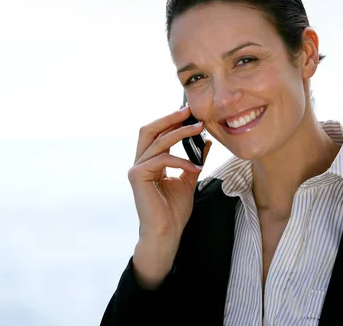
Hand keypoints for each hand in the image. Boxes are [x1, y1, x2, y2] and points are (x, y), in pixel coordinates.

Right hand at [128, 106, 211, 287]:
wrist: (167, 233)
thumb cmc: (174, 210)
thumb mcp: (189, 178)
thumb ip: (194, 159)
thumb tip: (206, 141)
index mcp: (150, 161)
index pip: (157, 133)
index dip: (171, 121)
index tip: (190, 112)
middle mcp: (140, 162)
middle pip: (149, 129)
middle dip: (169, 118)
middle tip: (189, 111)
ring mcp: (136, 168)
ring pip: (157, 141)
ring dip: (180, 134)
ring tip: (199, 130)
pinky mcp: (137, 176)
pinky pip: (161, 159)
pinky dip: (181, 160)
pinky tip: (196, 166)